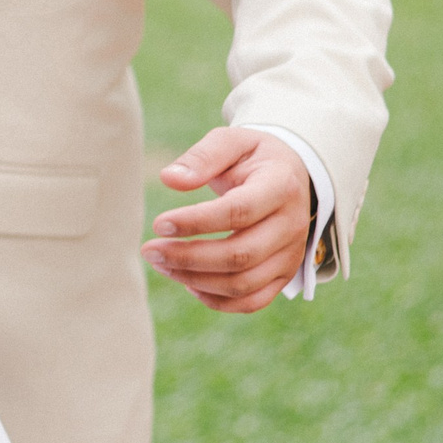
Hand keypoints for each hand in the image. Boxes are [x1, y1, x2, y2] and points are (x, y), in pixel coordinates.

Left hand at [144, 127, 314, 312]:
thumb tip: (169, 179)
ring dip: (196, 280)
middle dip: (188, 257)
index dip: (195, 222)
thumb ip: (202, 157)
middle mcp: (292, 225)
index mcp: (281, 186)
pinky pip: (252, 301)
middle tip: (150, 250)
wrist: (292, 176)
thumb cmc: (253, 157)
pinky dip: (217, 300)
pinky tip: (188, 282)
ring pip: (244, 284)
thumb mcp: (232, 141)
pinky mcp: (284, 275)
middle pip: (240, 255)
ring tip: (161, 264)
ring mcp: (291, 254)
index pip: (238, 212)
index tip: (159, 224)